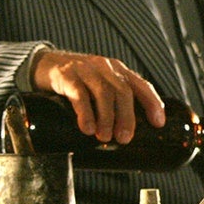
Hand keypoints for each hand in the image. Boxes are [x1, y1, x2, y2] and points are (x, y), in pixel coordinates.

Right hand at [31, 50, 165, 143]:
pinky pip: (78, 93)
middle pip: (123, 91)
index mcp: (118, 71)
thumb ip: (111, 104)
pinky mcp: (66, 75)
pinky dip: (85, 112)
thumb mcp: (98, 87)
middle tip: (124, 138)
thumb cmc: (77, 81)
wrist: (44, 64)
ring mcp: (86, 69)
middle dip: (127, 116)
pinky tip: (87, 128)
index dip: (152, 103)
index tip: (158, 123)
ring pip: (103, 92)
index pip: (141, 85)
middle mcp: (105, 67)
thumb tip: (123, 138)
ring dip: (107, 117)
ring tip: (104, 137)